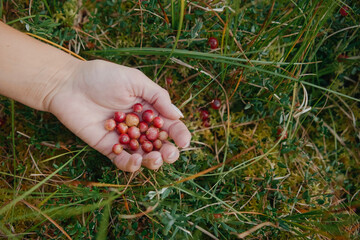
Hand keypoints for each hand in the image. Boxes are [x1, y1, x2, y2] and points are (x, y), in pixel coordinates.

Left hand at [48, 60, 190, 171]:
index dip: (179, 134)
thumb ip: (158, 97)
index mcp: (149, 110)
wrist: (69, 84)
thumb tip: (179, 116)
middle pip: (159, 145)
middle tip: (169, 154)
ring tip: (154, 159)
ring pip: (143, 156)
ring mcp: (124, 138)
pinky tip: (134, 160)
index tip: (184, 141)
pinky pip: (121, 160)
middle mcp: (139, 126)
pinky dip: (130, 164)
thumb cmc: (103, 76)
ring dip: (152, 161)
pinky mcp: (107, 147)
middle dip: (168, 152)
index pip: (169, 126)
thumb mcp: (135, 80)